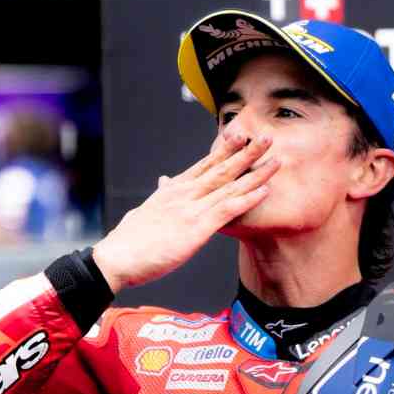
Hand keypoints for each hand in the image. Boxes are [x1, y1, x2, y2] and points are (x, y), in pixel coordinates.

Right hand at [91, 132, 279, 290]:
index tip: (241, 136)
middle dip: (246, 152)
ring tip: (276, 159)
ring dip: (255, 172)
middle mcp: (184, 194)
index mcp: (173, 190)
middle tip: (266, 137)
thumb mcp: (146, 211)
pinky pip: (228, 209)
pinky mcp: (196, 228)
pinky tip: (265, 190)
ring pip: (229, 185)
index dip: (224, 149)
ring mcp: (191, 209)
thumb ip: (160, 195)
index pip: (204, 164)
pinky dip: (248, 198)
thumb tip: (163, 182)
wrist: (117, 258)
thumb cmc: (129, 241)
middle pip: (221, 168)